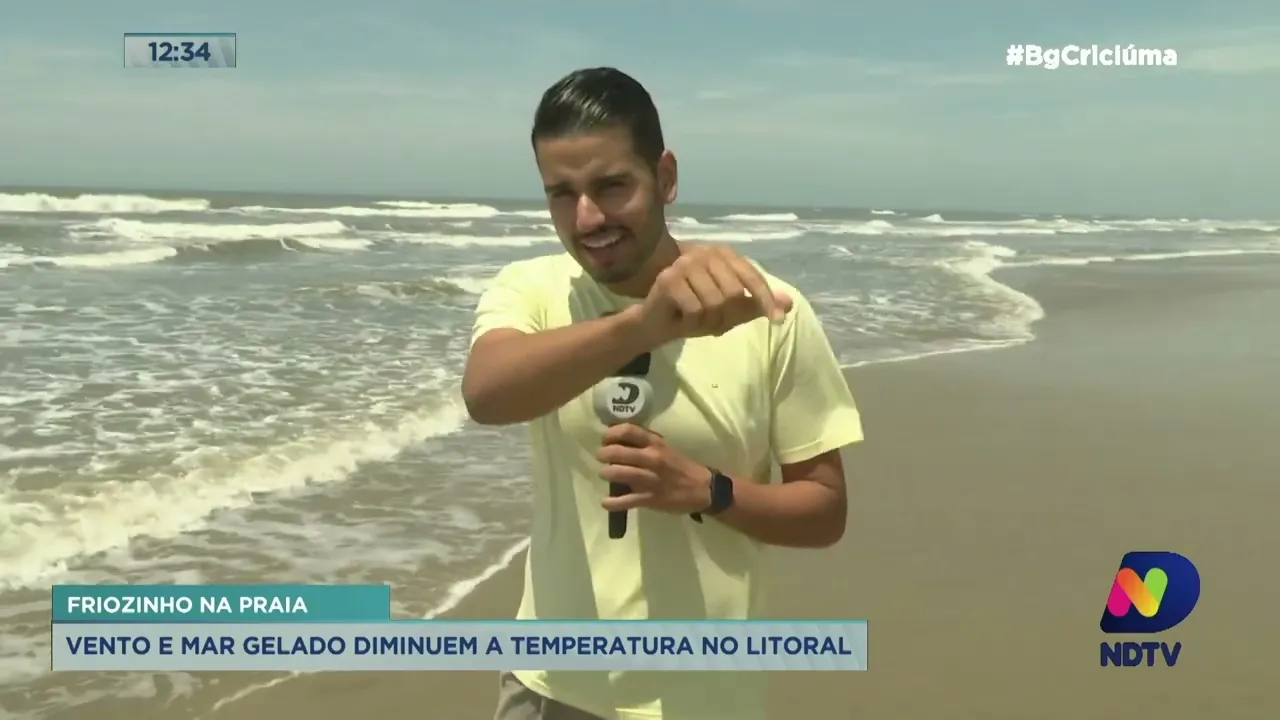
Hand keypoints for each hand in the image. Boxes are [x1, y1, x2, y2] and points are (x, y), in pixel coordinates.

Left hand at [596, 423, 711, 515]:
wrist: (703, 489)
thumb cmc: (681, 467)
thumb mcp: (666, 448)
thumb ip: (645, 444)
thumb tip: (620, 440)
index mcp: (656, 444)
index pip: (628, 431)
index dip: (611, 433)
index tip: (605, 438)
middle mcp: (652, 459)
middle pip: (618, 452)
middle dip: (603, 454)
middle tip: (601, 457)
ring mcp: (650, 479)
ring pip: (618, 473)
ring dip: (606, 473)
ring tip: (605, 475)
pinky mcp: (650, 498)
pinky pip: (626, 501)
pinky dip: (612, 503)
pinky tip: (605, 502)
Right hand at [638, 244, 792, 343]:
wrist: (657, 324)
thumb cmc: (696, 314)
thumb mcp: (732, 311)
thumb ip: (757, 304)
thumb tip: (789, 303)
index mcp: (724, 255)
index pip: (752, 278)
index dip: (765, 300)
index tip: (777, 321)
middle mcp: (706, 252)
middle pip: (734, 294)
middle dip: (725, 317)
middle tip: (711, 321)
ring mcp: (685, 263)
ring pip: (715, 304)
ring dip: (708, 322)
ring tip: (695, 318)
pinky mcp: (669, 279)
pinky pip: (695, 310)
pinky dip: (691, 322)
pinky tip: (681, 317)